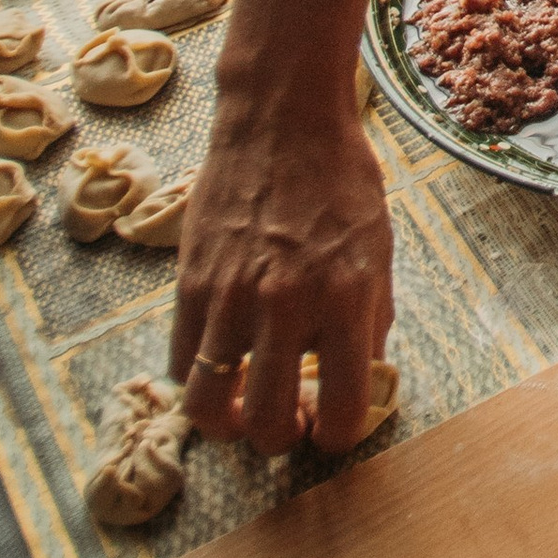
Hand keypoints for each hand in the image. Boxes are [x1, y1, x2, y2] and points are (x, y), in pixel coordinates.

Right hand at [171, 62, 396, 455]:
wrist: (282, 119)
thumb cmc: (340, 181)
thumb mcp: (378, 250)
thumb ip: (370, 322)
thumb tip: (359, 381)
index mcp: (347, 298)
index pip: (346, 409)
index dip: (341, 437)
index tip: (335, 426)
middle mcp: (286, 304)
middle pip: (268, 425)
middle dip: (283, 438)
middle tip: (291, 417)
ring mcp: (231, 296)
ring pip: (209, 409)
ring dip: (230, 423)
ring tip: (245, 405)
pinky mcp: (189, 283)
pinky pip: (179, 364)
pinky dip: (198, 379)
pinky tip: (221, 360)